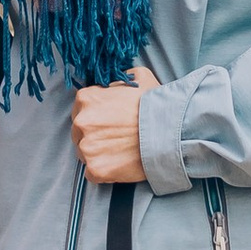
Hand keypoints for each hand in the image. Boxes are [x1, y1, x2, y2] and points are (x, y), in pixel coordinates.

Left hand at [72, 64, 157, 185]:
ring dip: (99, 154)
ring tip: (121, 151)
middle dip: (95, 135)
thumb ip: (119, 80)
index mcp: (87, 99)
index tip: (110, 121)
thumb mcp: (139, 77)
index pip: (81, 109)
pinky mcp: (96, 169)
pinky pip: (92, 173)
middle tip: (116, 137)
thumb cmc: (156, 105)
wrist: (170, 133)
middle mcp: (81, 122)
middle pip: (80, 132)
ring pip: (85, 153)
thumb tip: (114, 86)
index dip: (96, 115)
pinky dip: (104, 171)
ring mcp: (87, 147)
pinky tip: (120, 164)